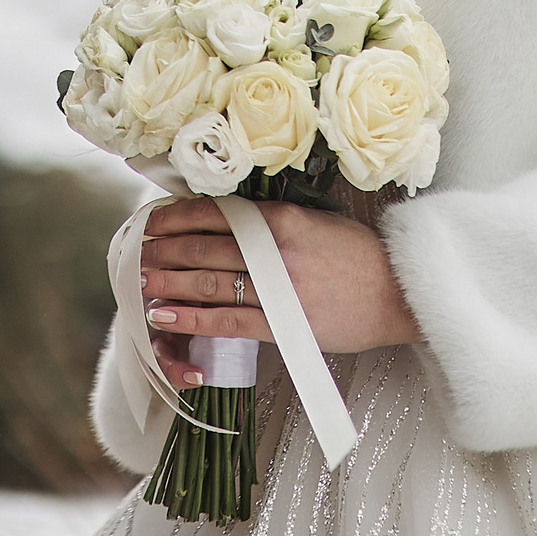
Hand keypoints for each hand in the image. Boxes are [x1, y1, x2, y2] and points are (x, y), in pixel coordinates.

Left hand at [139, 197, 422, 390]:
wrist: (398, 295)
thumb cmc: (359, 258)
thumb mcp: (316, 222)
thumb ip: (272, 222)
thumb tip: (225, 221)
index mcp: (282, 218)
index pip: (216, 213)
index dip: (177, 217)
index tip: (153, 221)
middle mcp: (275, 248)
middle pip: (204, 246)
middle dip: (165, 249)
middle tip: (138, 251)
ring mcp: (278, 287)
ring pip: (209, 281)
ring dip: (170, 280)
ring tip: (143, 281)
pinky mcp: (283, 322)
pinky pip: (226, 320)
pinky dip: (192, 318)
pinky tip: (167, 315)